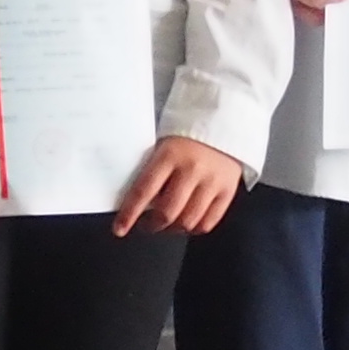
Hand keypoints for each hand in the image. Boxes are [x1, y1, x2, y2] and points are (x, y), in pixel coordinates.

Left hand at [111, 137, 244, 236]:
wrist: (224, 120)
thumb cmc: (187, 135)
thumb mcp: (163, 145)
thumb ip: (152, 171)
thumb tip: (139, 204)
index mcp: (169, 155)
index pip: (143, 191)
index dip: (129, 214)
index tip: (120, 229)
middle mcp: (191, 169)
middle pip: (167, 212)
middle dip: (152, 225)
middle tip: (146, 225)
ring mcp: (212, 182)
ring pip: (188, 221)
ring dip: (172, 229)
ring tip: (167, 224)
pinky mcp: (228, 191)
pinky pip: (208, 222)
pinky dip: (194, 229)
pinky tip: (187, 223)